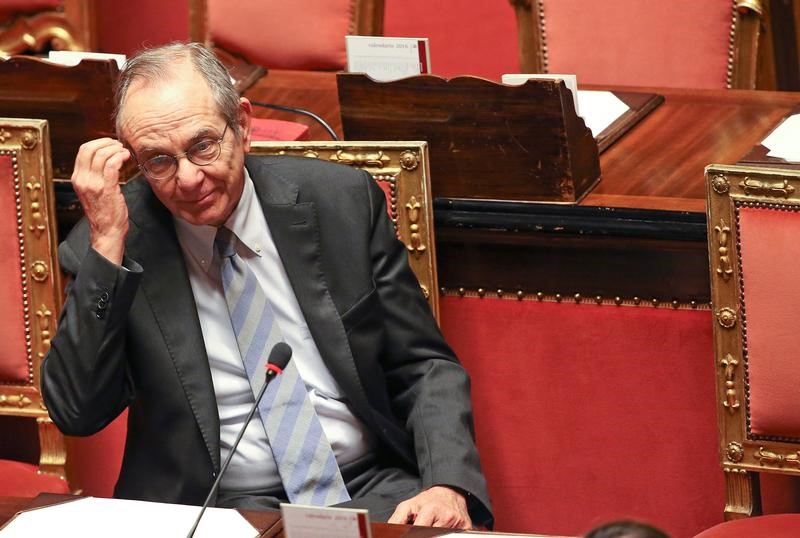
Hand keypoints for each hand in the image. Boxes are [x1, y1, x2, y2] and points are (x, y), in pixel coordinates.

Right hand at [71, 138, 130, 264]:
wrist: (107, 231)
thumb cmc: (104, 212)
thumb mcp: (92, 190)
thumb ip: (94, 175)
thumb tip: (105, 158)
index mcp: (77, 178)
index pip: (83, 150)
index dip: (98, 142)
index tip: (110, 144)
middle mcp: (82, 180)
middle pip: (90, 149)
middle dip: (106, 143)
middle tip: (119, 145)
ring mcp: (93, 184)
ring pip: (102, 155)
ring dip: (115, 149)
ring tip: (124, 152)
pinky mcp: (106, 188)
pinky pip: (111, 165)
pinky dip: (120, 157)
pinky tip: (126, 157)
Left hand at [388, 485, 471, 528]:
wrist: (450, 492)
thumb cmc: (427, 501)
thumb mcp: (409, 505)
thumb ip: (397, 519)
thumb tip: (389, 531)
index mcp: (431, 510)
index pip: (419, 531)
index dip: (413, 534)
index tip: (411, 534)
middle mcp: (447, 517)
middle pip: (433, 535)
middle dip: (424, 534)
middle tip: (422, 530)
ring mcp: (459, 524)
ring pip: (443, 536)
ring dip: (436, 534)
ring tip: (431, 528)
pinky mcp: (467, 528)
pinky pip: (456, 537)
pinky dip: (447, 535)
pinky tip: (443, 531)